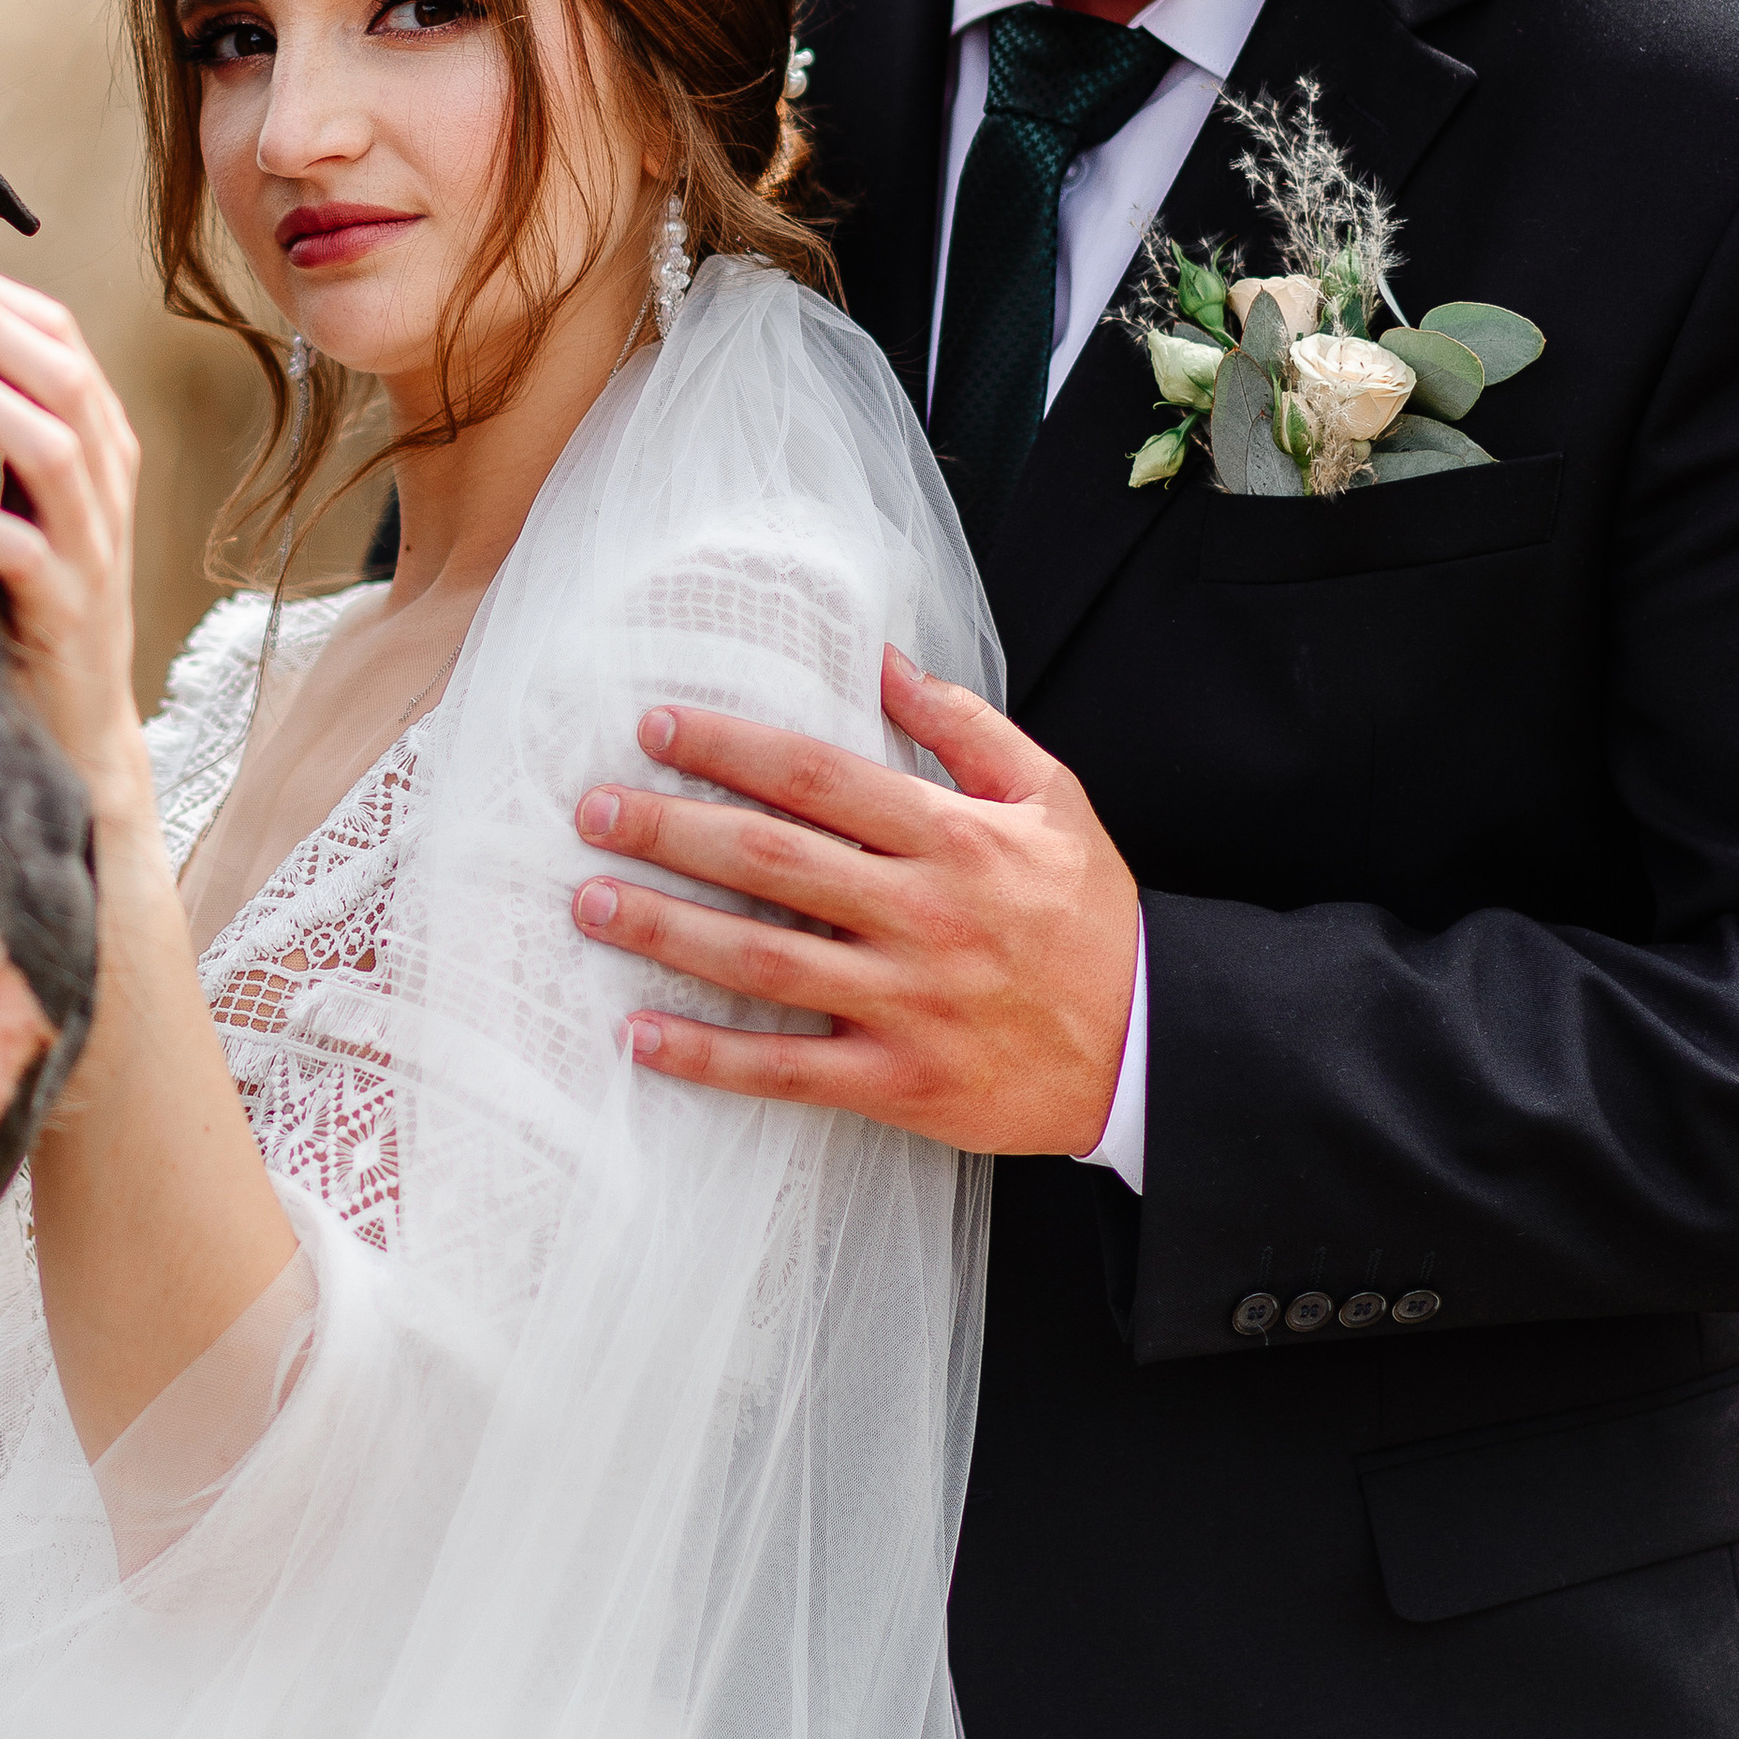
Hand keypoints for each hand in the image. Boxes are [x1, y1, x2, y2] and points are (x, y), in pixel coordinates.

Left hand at [0, 224, 148, 801]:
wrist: (74, 725)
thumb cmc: (26, 596)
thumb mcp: (13, 494)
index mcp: (99, 438)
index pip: (54, 331)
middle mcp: (107, 480)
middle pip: (57, 369)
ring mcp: (93, 546)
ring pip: (49, 445)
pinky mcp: (64, 611)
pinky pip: (15, 547)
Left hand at [569, 649, 1138, 1155]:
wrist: (1148, 1046)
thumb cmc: (1087, 914)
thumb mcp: (1049, 796)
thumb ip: (962, 725)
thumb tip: (879, 656)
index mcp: (954, 838)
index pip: (818, 777)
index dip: (730, 747)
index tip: (656, 728)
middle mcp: (922, 916)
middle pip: (771, 861)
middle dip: (669, 830)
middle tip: (592, 811)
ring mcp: (907, 1005)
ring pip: (763, 962)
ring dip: (667, 931)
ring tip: (591, 905)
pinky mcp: (899, 1082)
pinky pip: (787, 1069)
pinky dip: (709, 1055)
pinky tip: (640, 1036)